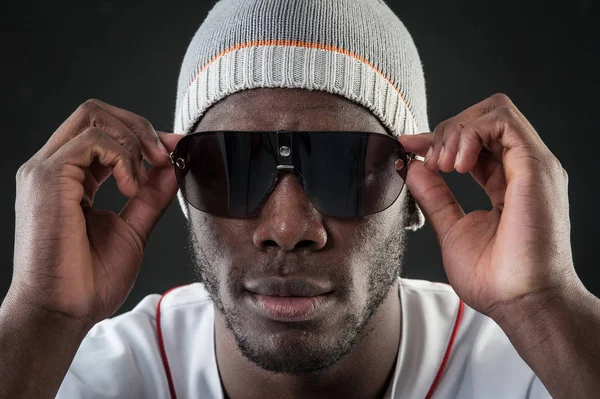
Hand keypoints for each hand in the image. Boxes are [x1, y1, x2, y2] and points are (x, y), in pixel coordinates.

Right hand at [8, 99, 182, 326]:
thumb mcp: (133, 226)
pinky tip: (129, 187)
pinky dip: (122, 157)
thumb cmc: (91, 278)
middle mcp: (54, 167)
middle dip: (140, 127)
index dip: (143, 133)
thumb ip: (151, 193)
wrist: (66, 311)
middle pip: (96, 112)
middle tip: (164, 156)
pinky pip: (92, 140)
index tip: (174, 151)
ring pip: (94, 116)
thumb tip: (173, 165)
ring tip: (143, 181)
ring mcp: (46, 170)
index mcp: (71, 178)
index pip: (103, 130)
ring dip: (134, 142)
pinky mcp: (47, 178)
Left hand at [399, 93, 578, 316]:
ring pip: (494, 112)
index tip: (406, 145)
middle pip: (483, 119)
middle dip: (446, 131)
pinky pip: (503, 122)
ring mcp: (532, 165)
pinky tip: (457, 165)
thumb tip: (413, 167)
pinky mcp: (535, 166)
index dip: (437, 138)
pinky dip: (471, 133)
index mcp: (506, 183)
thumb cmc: (494, 277)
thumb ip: (435, 195)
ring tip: (443, 165)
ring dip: (457, 131)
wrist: (519, 301)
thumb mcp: (451, 228)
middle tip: (430, 162)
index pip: (472, 143)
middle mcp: (522, 169)